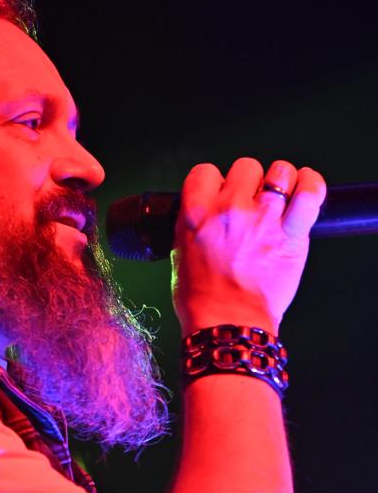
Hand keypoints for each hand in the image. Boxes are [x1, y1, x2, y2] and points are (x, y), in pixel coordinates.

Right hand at [171, 157, 325, 334]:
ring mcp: (262, 219)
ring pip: (280, 172)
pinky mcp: (290, 235)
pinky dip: (312, 187)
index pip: (205, 172)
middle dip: (248, 184)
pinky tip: (306, 191)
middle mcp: (230, 210)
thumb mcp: (179, 256)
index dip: (214, 184)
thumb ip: (193, 227)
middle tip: (249, 207)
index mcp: (196, 214)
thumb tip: (206, 215)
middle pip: (245, 168)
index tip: (219, 197)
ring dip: (280, 184)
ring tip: (278, 202)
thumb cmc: (201, 300)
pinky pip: (310, 193)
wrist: (227, 324)